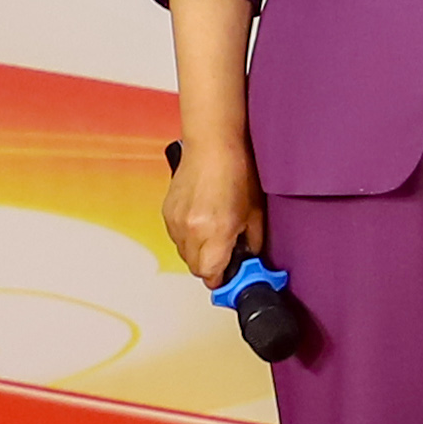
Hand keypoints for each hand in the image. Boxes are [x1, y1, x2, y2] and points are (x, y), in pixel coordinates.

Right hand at [165, 136, 262, 287]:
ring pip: (185, 254)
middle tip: (227, 254)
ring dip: (199, 252)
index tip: (232, 275)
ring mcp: (175, 222)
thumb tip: (248, 259)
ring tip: (215, 232)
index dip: (223, 278)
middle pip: (196, 268)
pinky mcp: (167, 213)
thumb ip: (252, 242)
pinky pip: (176, 237)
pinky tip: (202, 221)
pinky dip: (189, 236)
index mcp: (215, 232)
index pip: (211, 274)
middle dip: (212, 265)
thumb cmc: (237, 172)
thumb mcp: (255, 213)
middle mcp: (191, 231)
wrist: (212, 146)